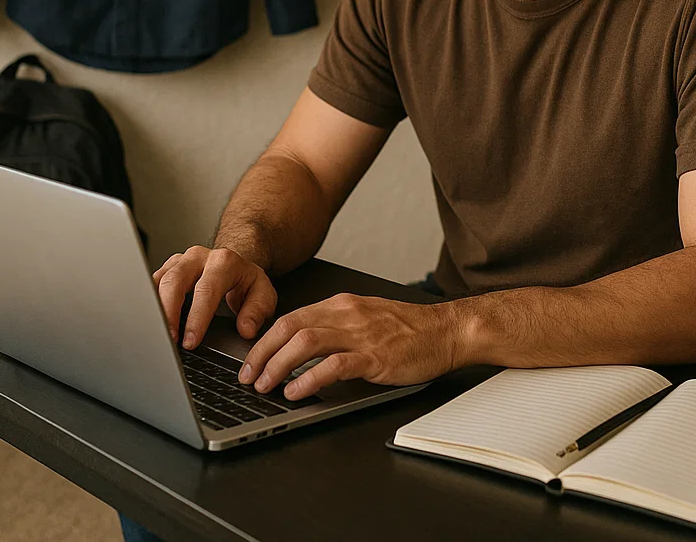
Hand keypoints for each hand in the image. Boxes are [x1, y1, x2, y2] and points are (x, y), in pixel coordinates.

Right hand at [152, 245, 277, 348]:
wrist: (234, 265)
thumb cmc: (245, 283)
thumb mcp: (263, 294)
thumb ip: (258, 311)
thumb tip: (245, 328)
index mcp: (224, 262)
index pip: (207, 289)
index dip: (197, 317)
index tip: (190, 341)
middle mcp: (199, 257)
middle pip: (175, 281)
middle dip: (168, 313)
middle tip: (168, 340)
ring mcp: (179, 262)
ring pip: (158, 281)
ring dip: (153, 309)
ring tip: (155, 336)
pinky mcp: (166, 269)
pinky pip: (151, 284)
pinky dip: (148, 305)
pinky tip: (149, 323)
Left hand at [240, 292, 461, 399]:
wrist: (447, 331)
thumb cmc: (410, 329)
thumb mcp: (366, 318)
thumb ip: (336, 327)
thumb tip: (300, 347)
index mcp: (342, 304)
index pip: (291, 318)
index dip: (264, 340)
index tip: (250, 360)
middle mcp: (347, 314)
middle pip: (290, 327)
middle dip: (262, 353)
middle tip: (247, 376)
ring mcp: (361, 334)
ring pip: (305, 343)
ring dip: (278, 366)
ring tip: (266, 386)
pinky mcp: (375, 357)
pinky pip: (334, 365)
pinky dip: (310, 379)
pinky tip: (297, 391)